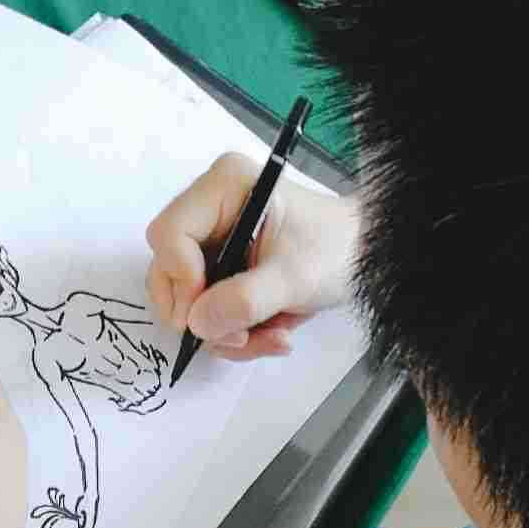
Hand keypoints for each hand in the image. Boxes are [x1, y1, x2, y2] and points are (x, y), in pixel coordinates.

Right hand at [146, 150, 357, 359]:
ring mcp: (212, 241)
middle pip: (168, 270)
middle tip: (240, 339)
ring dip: (223, 330)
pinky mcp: (219, 268)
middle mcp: (208, 210)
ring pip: (185, 298)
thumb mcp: (294, 277)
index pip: (169, 234)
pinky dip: (232, 330)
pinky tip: (269, 332)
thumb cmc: (336, 251)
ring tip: (270, 338)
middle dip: (201, 314)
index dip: (181, 279)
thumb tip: (198, 324)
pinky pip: (205, 308)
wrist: (361, 257)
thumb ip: (245, 300)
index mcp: (224, 188)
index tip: (209, 314)